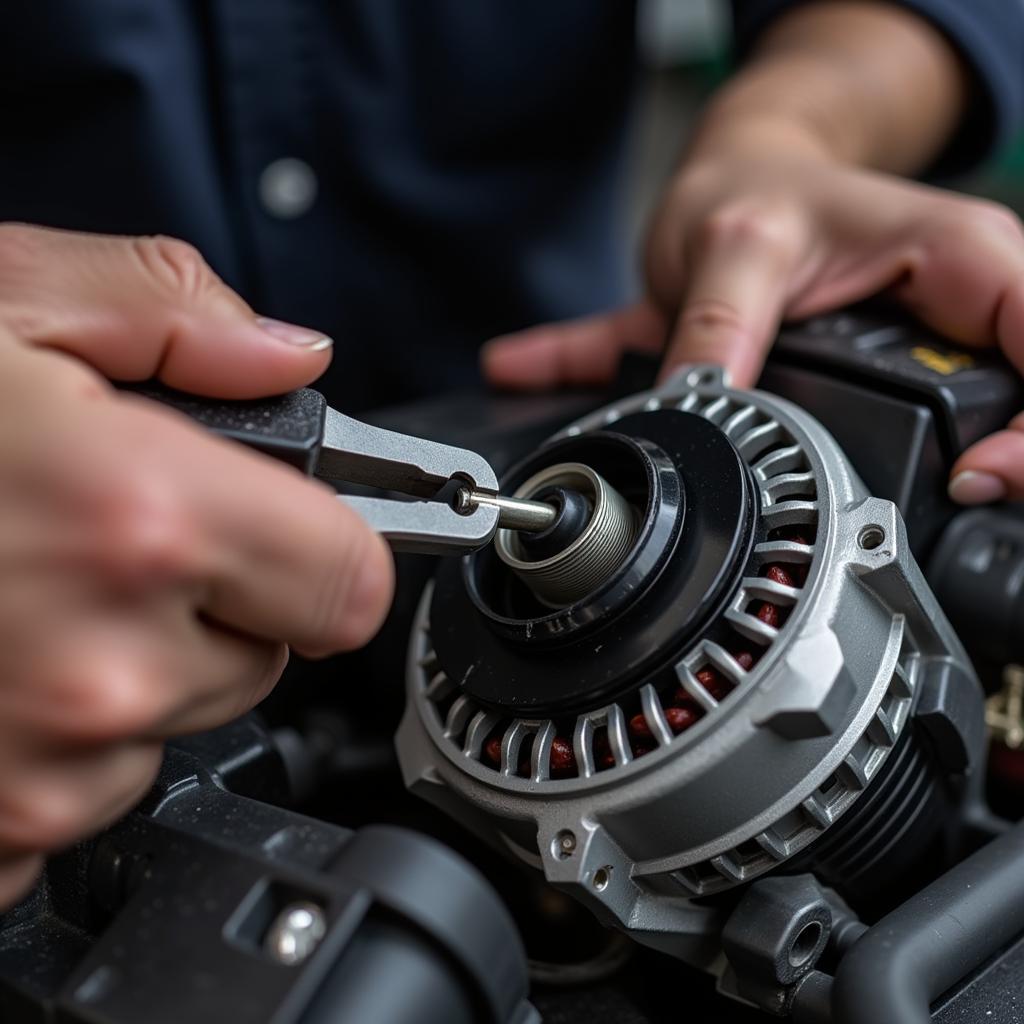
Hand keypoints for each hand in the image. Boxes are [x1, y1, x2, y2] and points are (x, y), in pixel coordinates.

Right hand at [0, 225, 393, 905]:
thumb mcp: (2, 300)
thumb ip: (174, 314)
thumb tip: (287, 356)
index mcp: (139, 522)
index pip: (351, 582)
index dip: (326, 548)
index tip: (293, 531)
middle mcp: (103, 670)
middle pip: (268, 655)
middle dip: (215, 602)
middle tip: (105, 542)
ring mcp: (40, 776)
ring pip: (173, 727)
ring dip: (126, 672)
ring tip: (17, 600)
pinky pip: (83, 799)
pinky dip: (50, 746)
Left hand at [483, 152, 1023, 504]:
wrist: (735, 180)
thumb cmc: (752, 190)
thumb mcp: (732, 246)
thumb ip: (719, 325)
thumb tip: (701, 407)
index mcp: (962, 257)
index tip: (976, 476)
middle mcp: (965, 302)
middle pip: (1021, 396)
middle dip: (1006, 460)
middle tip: (958, 502)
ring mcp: (937, 343)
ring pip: (987, 418)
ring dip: (971, 469)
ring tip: (937, 511)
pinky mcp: (899, 374)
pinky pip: (939, 425)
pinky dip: (933, 465)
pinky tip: (928, 493)